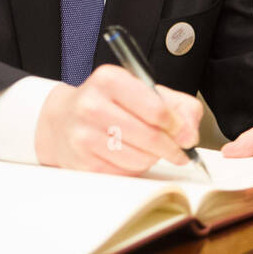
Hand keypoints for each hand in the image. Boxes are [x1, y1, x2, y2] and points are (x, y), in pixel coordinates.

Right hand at [34, 64, 202, 173]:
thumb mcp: (143, 91)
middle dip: (171, 148)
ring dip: (151, 159)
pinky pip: (124, 173)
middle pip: (150, 137)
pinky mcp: (82, 163)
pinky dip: (134, 168)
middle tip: (178, 151)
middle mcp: (92, 105)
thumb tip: (190, 134)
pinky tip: (129, 156)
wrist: (63, 120)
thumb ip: (178, 105)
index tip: (183, 134)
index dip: (177, 126)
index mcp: (109, 80)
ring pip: (139, 159)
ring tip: (147, 149)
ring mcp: (84, 136)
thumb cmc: (109, 103)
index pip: (156, 109)